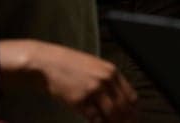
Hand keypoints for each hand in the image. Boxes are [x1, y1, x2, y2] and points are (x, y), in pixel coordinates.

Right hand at [0, 40, 136, 121]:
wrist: (46, 63)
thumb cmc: (68, 65)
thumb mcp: (94, 67)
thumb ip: (107, 81)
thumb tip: (117, 99)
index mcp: (111, 71)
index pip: (131, 95)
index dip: (134, 111)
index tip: (133, 119)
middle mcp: (105, 79)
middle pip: (123, 107)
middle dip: (126, 120)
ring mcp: (93, 90)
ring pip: (112, 114)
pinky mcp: (79, 100)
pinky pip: (95, 118)